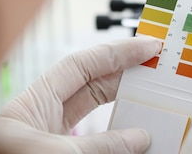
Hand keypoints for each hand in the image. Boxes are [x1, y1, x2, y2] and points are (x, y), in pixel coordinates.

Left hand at [0, 37, 161, 153]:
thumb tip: (139, 138)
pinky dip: (117, 138)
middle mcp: (43, 116)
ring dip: (125, 110)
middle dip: (125, 77)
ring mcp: (53, 138)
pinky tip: (137, 138)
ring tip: (154, 103)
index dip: (116, 53)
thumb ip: (102, 146)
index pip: (80, 66)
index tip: (147, 47)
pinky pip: (95, 141)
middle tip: (158, 71)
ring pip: (96, 114)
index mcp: (33, 103)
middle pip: (91, 85)